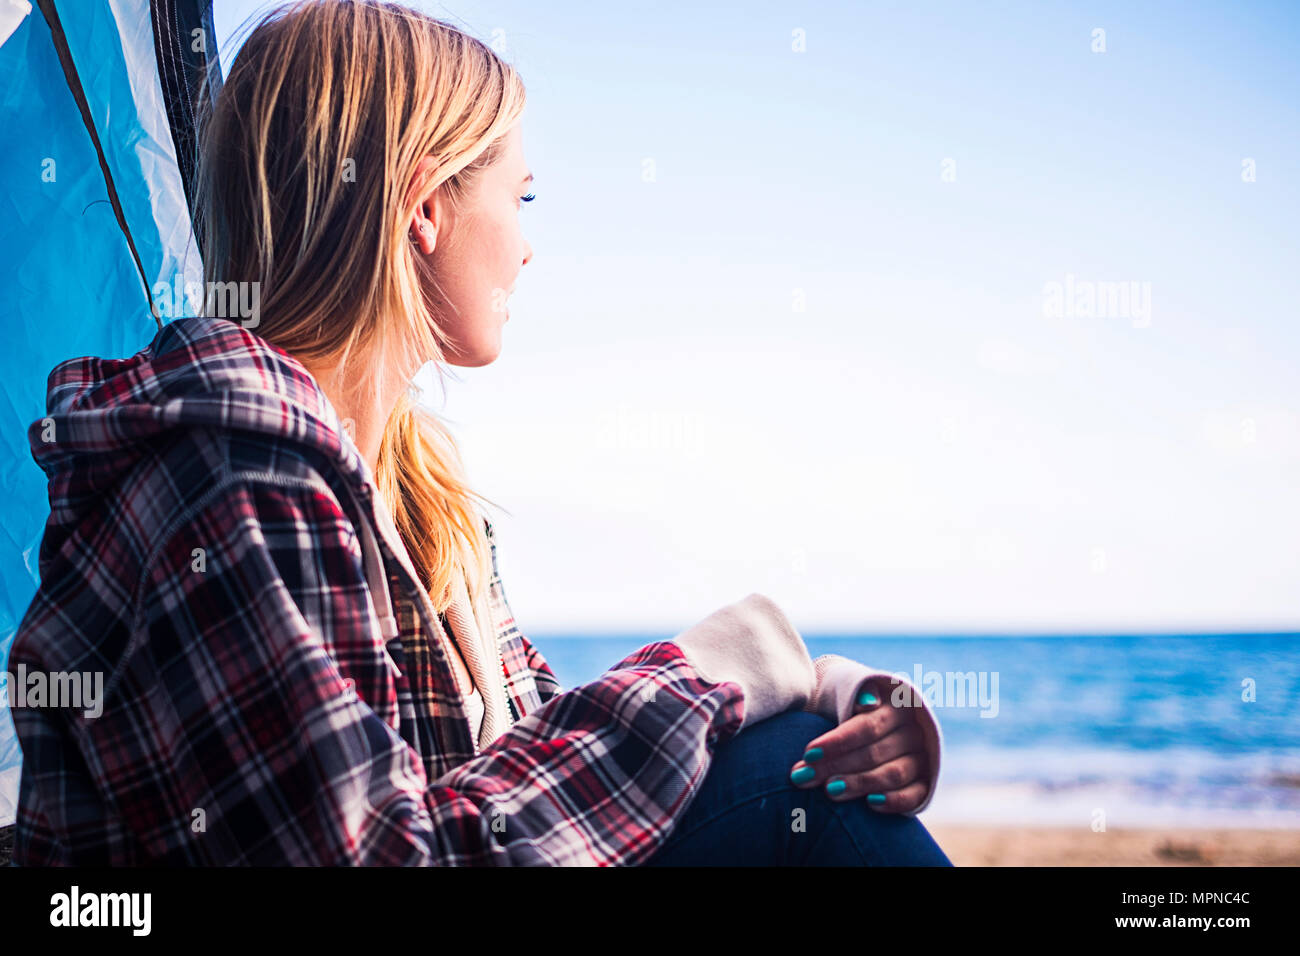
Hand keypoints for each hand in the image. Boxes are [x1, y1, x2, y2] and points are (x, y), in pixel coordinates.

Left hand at [789, 677, 931, 812]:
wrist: (863, 725)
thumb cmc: (848, 705)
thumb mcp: (847, 688)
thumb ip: (856, 693)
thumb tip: (867, 703)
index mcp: (896, 705)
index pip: (868, 726)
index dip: (837, 741)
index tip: (808, 753)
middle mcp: (913, 731)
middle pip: (875, 752)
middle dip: (836, 765)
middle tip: (804, 776)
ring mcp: (921, 758)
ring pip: (893, 774)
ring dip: (859, 784)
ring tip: (829, 790)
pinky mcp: (925, 784)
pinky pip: (914, 796)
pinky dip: (894, 801)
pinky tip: (870, 803)